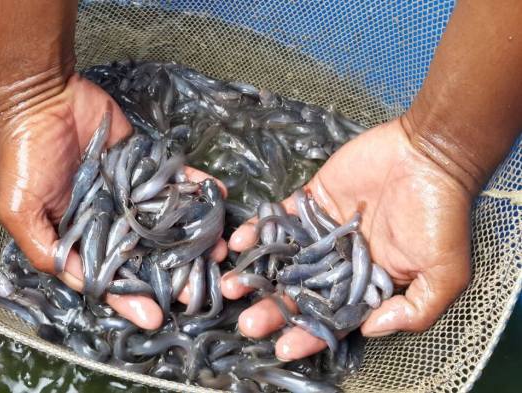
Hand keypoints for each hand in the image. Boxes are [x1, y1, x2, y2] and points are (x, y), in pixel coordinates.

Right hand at [0, 74, 225, 329]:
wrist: (43, 100)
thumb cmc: (26, 157)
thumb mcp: (21, 211)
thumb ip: (46, 249)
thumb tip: (79, 281)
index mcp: (81, 237)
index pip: (110, 276)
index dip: (130, 298)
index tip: (156, 316)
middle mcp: (109, 220)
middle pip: (146, 255)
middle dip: (174, 272)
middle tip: (203, 286)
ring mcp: (131, 193)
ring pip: (167, 222)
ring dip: (193, 236)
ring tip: (219, 248)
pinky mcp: (146, 165)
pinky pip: (175, 181)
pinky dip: (197, 188)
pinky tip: (217, 196)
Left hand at [223, 118, 472, 360]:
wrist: (429, 154)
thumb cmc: (440, 214)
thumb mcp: (442, 272)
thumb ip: (413, 309)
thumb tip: (370, 330)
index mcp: (367, 283)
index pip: (332, 317)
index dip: (309, 334)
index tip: (282, 348)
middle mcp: (341, 261)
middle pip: (300, 292)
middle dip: (274, 309)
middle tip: (248, 322)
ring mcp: (322, 232)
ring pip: (284, 259)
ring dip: (258, 273)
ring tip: (232, 286)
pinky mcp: (310, 201)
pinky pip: (279, 219)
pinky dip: (259, 231)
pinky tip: (240, 244)